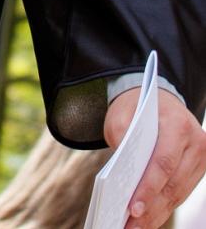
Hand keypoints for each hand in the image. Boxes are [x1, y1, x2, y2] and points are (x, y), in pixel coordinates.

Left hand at [104, 87, 205, 227]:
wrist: (158, 101)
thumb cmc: (135, 109)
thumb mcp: (120, 114)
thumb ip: (120, 137)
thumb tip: (121, 176)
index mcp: (177, 124)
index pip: (163, 162)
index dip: (148, 189)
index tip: (131, 209)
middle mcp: (196, 142)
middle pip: (172, 184)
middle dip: (150, 208)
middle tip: (130, 225)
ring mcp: (201, 158)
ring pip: (178, 194)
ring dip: (156, 214)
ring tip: (134, 228)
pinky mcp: (199, 170)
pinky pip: (180, 194)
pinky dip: (163, 208)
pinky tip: (147, 220)